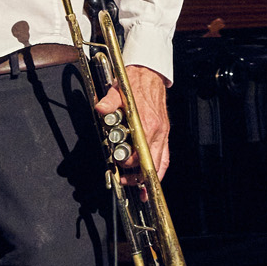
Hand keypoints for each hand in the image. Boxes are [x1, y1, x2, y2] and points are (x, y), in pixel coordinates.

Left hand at [92, 64, 170, 184]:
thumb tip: (101, 107)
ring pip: (161, 163)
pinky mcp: (164, 134)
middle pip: (150, 162)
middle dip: (137, 175)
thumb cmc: (134, 84)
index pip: (140, 153)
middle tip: (124, 180)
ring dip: (150, 178)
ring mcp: (163, 134)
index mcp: (147, 123)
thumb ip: (109, 102)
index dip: (128, 163)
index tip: (118, 166)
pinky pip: (165, 157)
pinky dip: (160, 171)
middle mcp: (157, 131)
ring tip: (141, 190)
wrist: (149, 75)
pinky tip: (153, 180)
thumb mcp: (117, 92)